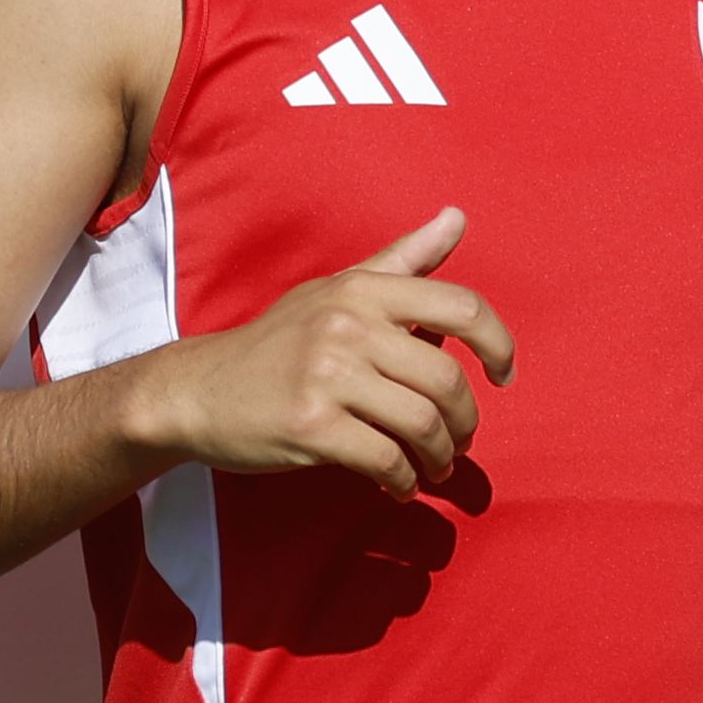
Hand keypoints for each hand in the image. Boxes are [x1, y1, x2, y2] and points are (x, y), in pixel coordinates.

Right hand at [131, 208, 514, 494]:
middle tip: (459, 440)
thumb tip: (458, 217)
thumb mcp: (337, 290)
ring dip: (440, 456)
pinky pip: (385, 459)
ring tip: (434, 466)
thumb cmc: (278, 341)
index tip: (503, 375)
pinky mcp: (310, 425)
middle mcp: (348, 324)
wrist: (198, 390)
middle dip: (465, 421)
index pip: (461, 306)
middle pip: (447, 379)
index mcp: (364, 289)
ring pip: (421, 423)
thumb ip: (403, 260)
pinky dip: (402, 480)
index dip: (498, 344)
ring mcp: (327, 375)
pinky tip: (397, 484)